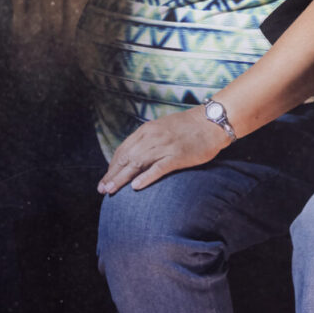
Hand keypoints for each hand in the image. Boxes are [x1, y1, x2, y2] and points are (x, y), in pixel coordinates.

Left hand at [97, 108, 230, 193]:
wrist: (211, 122)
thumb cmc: (188, 127)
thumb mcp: (162, 128)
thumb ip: (148, 140)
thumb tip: (135, 156)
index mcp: (147, 130)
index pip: (123, 149)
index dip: (112, 165)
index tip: (105, 178)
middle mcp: (152, 137)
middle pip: (126, 157)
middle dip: (112, 174)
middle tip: (102, 189)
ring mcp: (165, 146)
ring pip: (137, 163)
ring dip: (122, 178)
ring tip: (111, 190)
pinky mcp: (178, 155)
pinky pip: (158, 168)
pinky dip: (146, 177)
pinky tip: (136, 187)